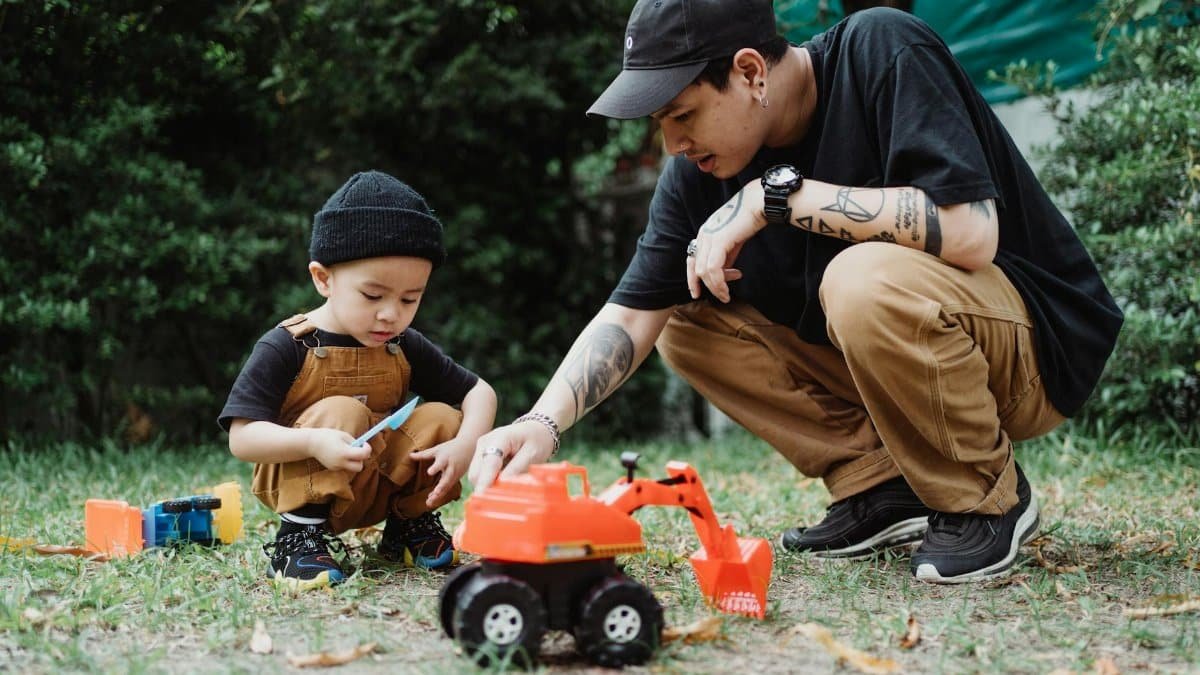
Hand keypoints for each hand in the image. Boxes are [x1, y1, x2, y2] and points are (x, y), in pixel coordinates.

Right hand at [306, 428, 370, 471]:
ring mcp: (336, 467)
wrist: (311, 443)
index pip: (363, 455)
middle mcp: (340, 462)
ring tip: (347, 450)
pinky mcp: (333, 469)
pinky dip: (346, 461)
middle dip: (362, 459)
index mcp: (344, 452)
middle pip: (359, 467)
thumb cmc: (328, 436)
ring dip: (354, 460)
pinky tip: (339, 453)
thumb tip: (363, 448)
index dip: (367, 449)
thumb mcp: (343, 435)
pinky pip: (345, 466)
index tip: (365, 443)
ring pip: (352, 467)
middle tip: (359, 450)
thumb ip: (354, 442)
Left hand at [410, 437, 473, 508]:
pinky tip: (431, 499)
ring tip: (429, 502)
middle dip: (440, 488)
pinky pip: (447, 488)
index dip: (435, 467)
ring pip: (447, 487)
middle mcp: (451, 468)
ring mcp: (455, 475)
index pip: (440, 463)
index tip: (429, 472)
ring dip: (439, 495)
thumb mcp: (437, 449)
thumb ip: (423, 454)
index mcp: (445, 459)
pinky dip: (440, 494)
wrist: (468, 447)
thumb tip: (410, 456)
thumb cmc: (450, 448)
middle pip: (446, 479)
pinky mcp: (456, 479)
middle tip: (434, 495)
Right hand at [468, 421, 556, 490]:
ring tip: (508, 480)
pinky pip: (480, 474)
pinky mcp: (481, 455)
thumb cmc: (536, 440)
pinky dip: (489, 480)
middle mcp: (484, 442)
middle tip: (506, 493)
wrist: (535, 429)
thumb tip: (501, 484)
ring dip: (488, 483)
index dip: (484, 482)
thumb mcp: (532, 454)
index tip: (482, 498)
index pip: (489, 464)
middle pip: (476, 473)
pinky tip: (503, 477)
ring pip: (476, 475)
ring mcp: (481, 448)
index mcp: (499, 438)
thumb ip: (517, 468)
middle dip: (486, 486)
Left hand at [686, 182, 765, 302]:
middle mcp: (703, 235)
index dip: (692, 279)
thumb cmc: (748, 220)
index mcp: (704, 234)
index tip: (697, 293)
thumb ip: (726, 257)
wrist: (758, 204)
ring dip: (715, 287)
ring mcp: (709, 237)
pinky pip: (713, 268)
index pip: (692, 260)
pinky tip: (727, 289)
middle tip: (722, 296)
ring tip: (726, 295)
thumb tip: (723, 274)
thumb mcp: (733, 242)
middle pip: (696, 268)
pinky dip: (719, 283)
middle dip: (707, 286)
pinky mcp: (719, 240)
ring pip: (704, 271)